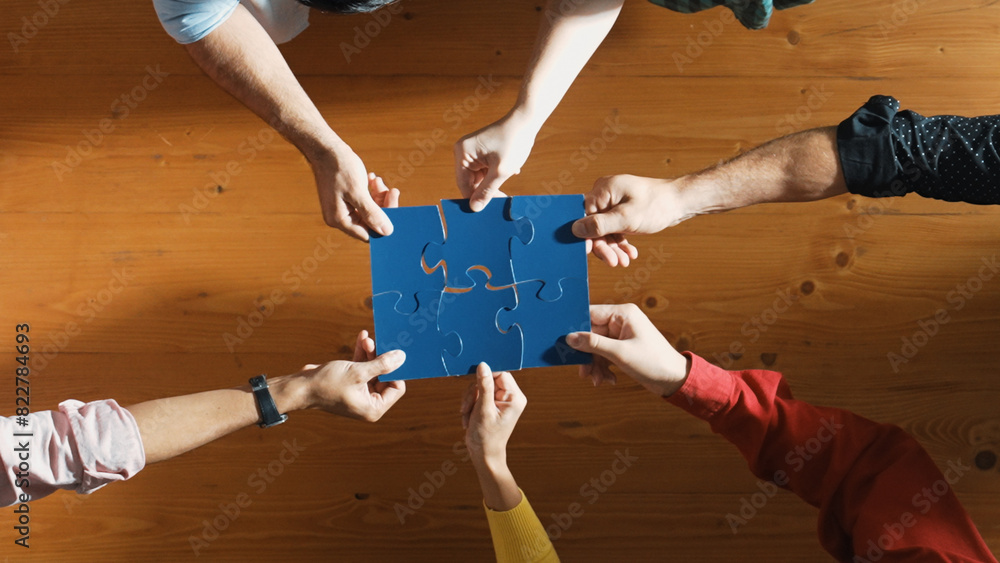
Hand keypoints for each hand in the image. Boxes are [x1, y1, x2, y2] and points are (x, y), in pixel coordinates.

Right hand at [295, 330, 405, 421]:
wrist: (300, 387)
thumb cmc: (327, 384)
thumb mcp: (358, 372)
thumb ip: (382, 364)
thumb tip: (402, 357)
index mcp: (373, 408)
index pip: (397, 387)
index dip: (395, 369)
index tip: (392, 352)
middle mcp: (368, 403)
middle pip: (385, 376)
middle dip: (380, 357)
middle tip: (375, 342)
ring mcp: (359, 393)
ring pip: (372, 369)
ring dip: (370, 353)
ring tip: (365, 339)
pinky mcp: (350, 384)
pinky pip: (361, 368)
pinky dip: (361, 355)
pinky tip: (361, 338)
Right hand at [311, 145, 394, 240]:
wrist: (326, 148)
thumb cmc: (339, 168)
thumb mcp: (358, 192)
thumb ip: (372, 214)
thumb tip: (387, 232)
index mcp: (339, 220)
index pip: (368, 234)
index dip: (383, 225)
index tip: (398, 212)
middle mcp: (339, 217)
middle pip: (370, 222)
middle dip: (383, 207)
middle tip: (392, 191)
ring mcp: (342, 208)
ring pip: (368, 210)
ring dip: (378, 196)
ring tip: (378, 181)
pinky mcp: (345, 198)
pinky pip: (363, 201)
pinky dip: (371, 191)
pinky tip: (373, 179)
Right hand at [454, 112, 537, 210]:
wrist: (526, 121)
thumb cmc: (514, 142)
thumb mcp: (501, 171)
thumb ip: (486, 191)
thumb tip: (474, 208)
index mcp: (462, 153)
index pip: (464, 185)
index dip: (476, 199)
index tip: (492, 207)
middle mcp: (463, 151)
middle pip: (470, 182)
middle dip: (486, 189)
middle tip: (503, 196)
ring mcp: (471, 151)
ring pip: (479, 178)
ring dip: (494, 180)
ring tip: (509, 173)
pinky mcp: (480, 151)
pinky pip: (484, 170)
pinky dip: (496, 173)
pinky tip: (510, 168)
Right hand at [460, 363, 525, 466]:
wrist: (483, 455)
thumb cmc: (486, 436)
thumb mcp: (483, 409)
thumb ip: (484, 386)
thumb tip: (483, 365)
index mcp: (515, 398)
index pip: (500, 374)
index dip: (485, 378)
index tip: (474, 388)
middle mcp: (510, 397)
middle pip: (487, 380)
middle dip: (474, 393)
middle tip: (466, 407)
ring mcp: (500, 401)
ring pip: (479, 387)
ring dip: (469, 401)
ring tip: (467, 416)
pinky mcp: (491, 405)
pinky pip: (477, 395)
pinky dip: (469, 406)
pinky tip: (468, 419)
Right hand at [566, 304, 689, 396]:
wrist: (674, 380)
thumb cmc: (654, 362)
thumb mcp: (620, 353)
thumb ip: (593, 344)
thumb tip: (570, 337)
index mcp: (623, 314)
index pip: (590, 314)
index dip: (576, 329)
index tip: (565, 343)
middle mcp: (621, 321)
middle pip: (591, 334)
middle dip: (587, 355)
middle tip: (584, 372)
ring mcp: (622, 335)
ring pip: (596, 347)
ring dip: (595, 365)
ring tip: (598, 380)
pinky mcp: (622, 348)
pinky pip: (604, 355)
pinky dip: (603, 368)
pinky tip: (608, 380)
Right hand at [572, 174, 699, 265]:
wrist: (679, 202)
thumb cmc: (657, 205)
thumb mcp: (627, 218)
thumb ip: (600, 225)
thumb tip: (575, 229)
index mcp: (603, 190)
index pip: (584, 216)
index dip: (586, 236)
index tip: (589, 253)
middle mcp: (605, 195)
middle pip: (594, 225)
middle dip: (604, 246)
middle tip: (614, 262)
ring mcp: (613, 203)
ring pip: (605, 230)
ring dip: (614, 247)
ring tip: (624, 261)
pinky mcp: (621, 212)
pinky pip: (614, 229)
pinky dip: (621, 242)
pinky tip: (629, 254)